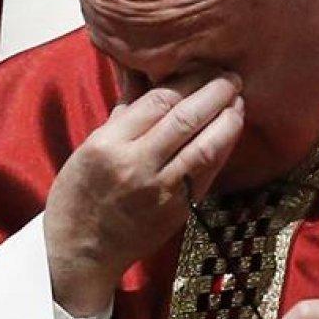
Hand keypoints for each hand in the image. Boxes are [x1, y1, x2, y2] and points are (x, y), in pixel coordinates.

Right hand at [44, 70, 243, 314]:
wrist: (81, 252)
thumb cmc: (79, 193)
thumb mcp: (90, 145)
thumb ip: (123, 109)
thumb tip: (141, 68)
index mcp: (109, 143)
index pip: (159, 100)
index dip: (188, 79)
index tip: (205, 67)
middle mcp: (136, 164)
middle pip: (186, 118)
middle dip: (215, 92)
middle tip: (232, 77)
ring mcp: (160, 190)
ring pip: (205, 146)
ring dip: (228, 120)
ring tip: (239, 101)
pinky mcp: (178, 211)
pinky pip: (208, 172)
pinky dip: (223, 148)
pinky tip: (230, 132)